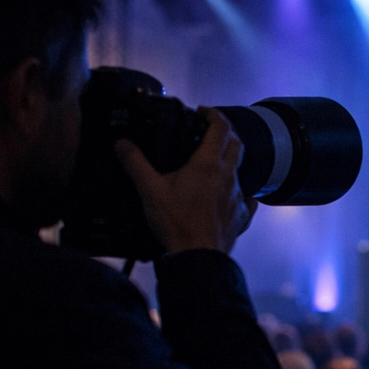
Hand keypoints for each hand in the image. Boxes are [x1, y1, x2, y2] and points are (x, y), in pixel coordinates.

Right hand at [116, 108, 255, 254]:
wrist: (198, 256)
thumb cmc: (177, 223)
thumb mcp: (150, 190)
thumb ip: (135, 163)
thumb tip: (122, 143)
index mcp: (208, 164)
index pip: (220, 127)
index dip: (213, 114)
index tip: (203, 111)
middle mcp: (228, 176)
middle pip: (235, 143)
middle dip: (225, 132)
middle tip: (209, 132)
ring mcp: (237, 196)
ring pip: (239, 170)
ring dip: (228, 161)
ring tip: (211, 164)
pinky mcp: (241, 215)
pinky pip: (246, 198)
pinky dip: (239, 192)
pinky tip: (230, 195)